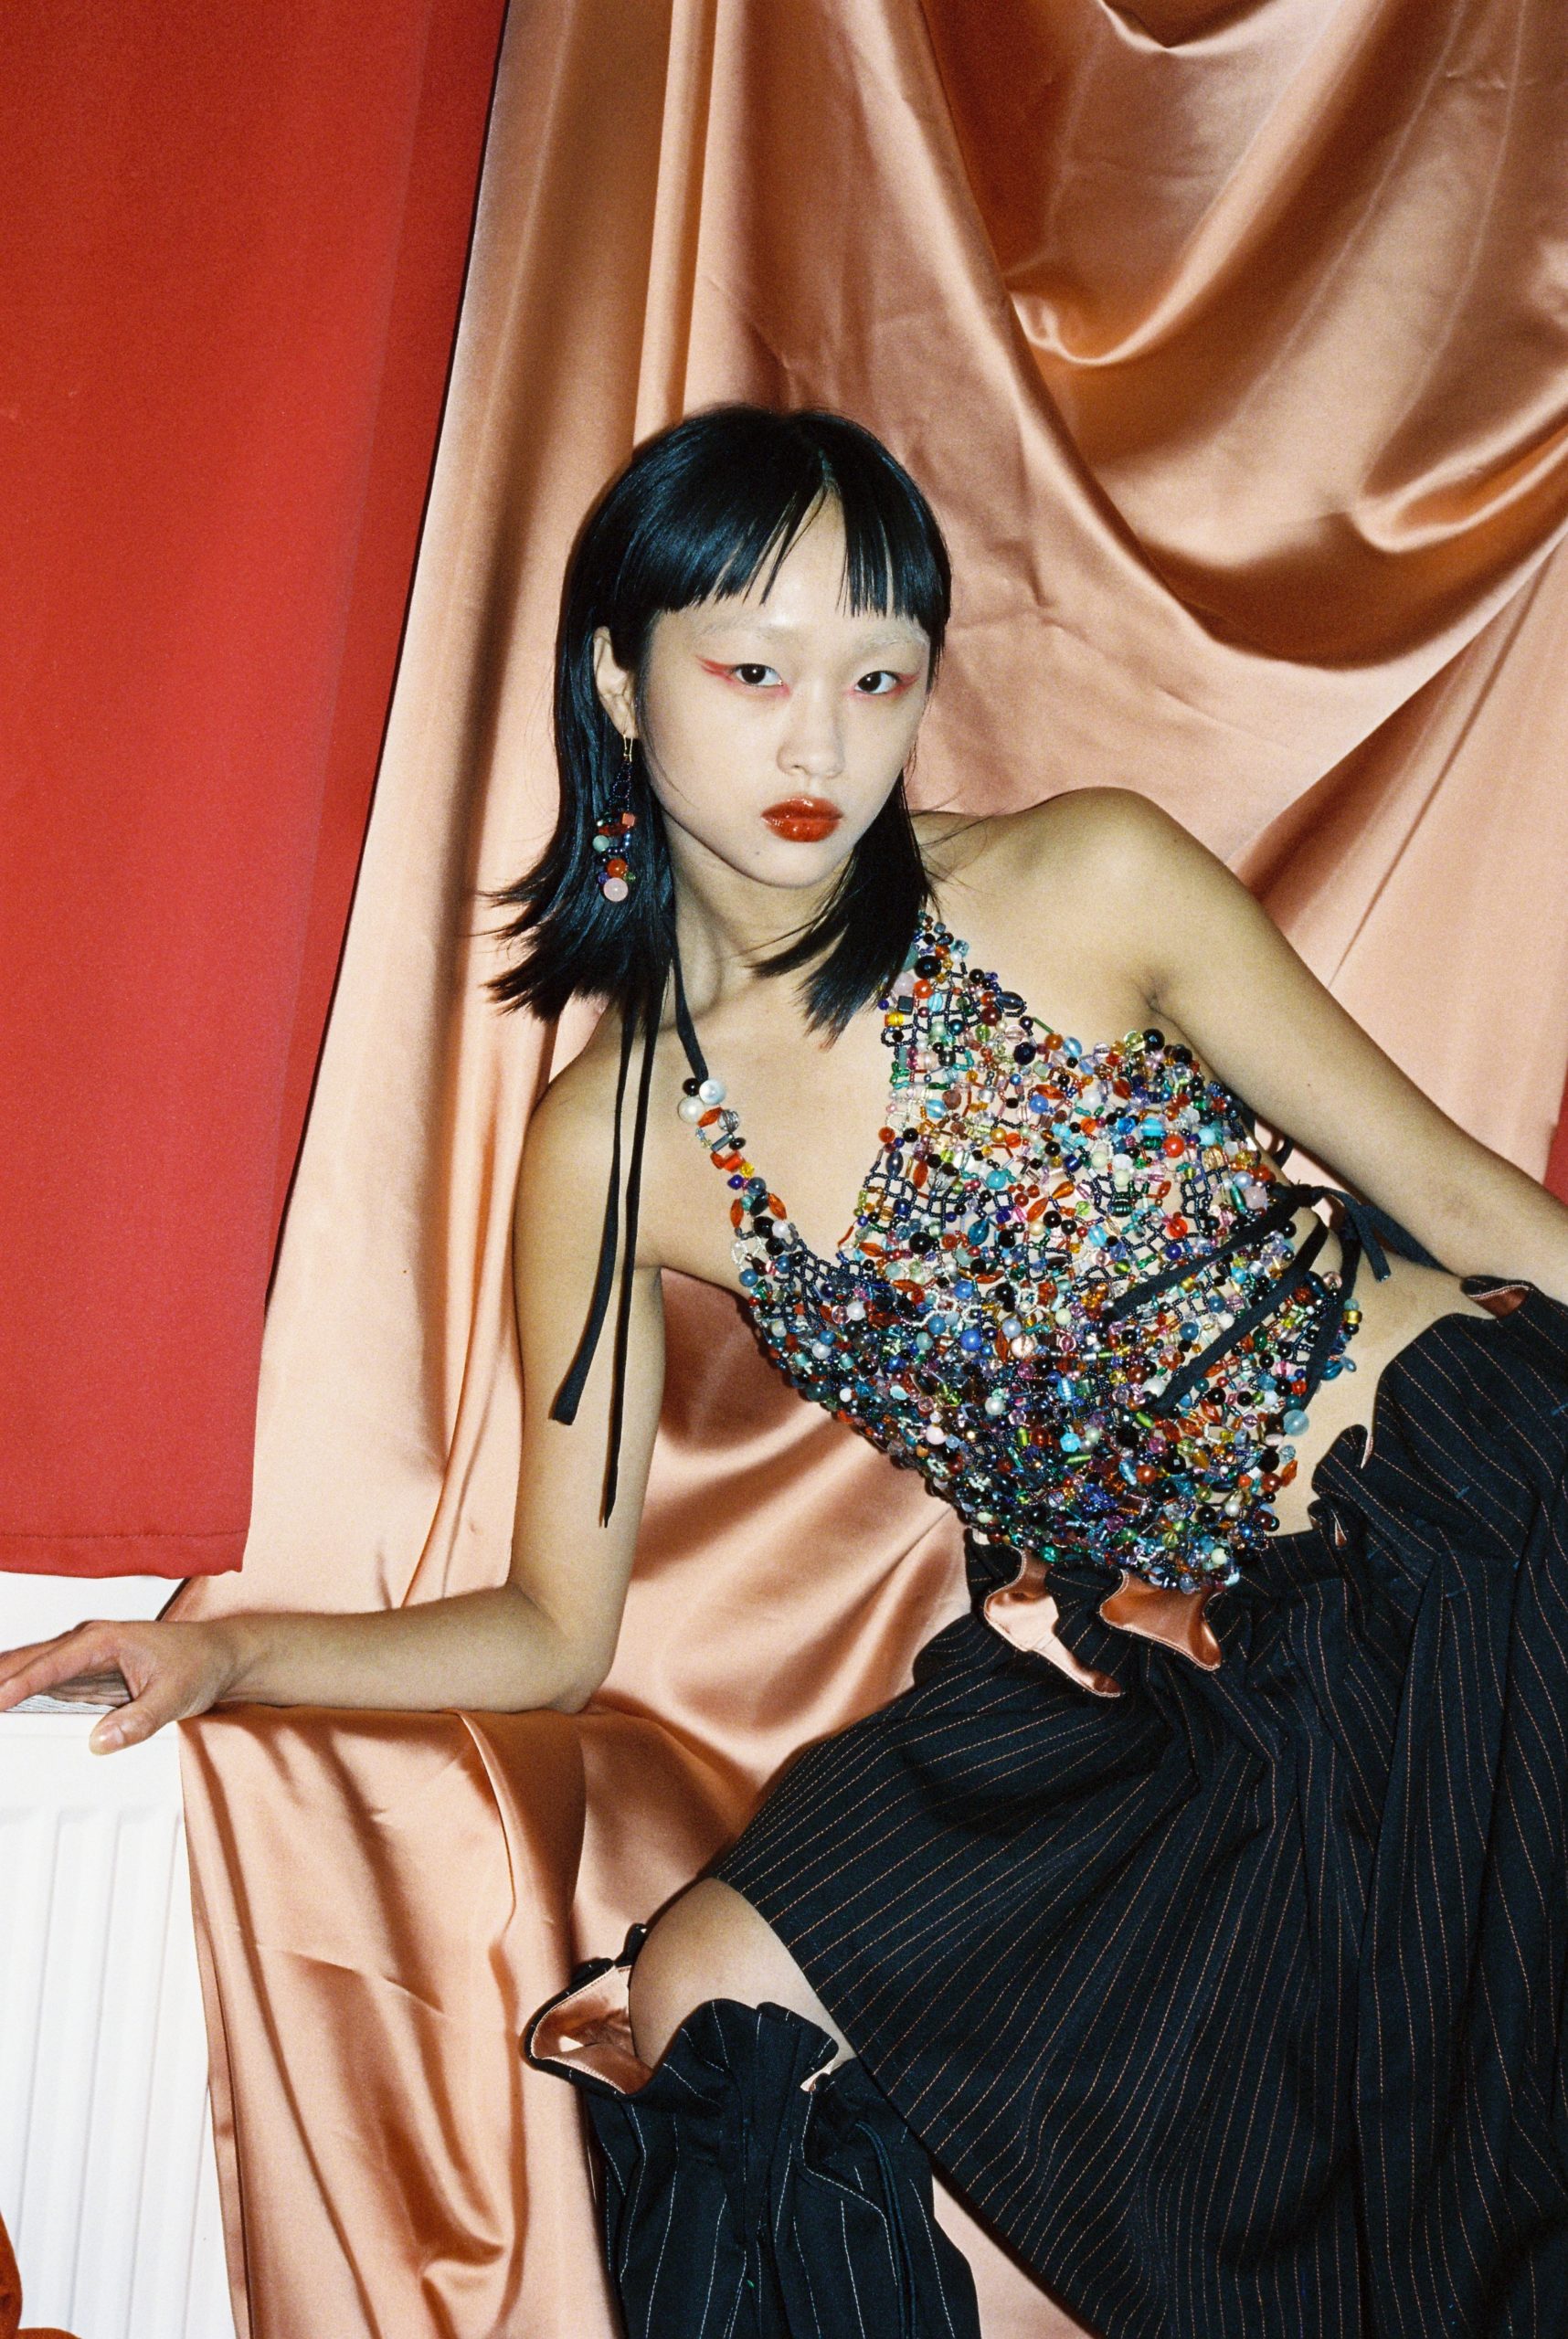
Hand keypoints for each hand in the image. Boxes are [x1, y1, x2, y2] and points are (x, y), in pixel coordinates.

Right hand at [0, 1617, 238, 1751]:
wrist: (220, 1656)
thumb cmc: (201, 1662)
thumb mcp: (176, 1696)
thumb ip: (140, 1719)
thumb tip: (102, 1741)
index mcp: (105, 1640)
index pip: (52, 1663)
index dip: (20, 1683)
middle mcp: (88, 1644)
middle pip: (30, 1661)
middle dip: (0, 1678)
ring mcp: (84, 1660)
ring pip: (32, 1670)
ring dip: (5, 1683)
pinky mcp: (86, 1677)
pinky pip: (44, 1683)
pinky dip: (20, 1693)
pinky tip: (5, 1707)